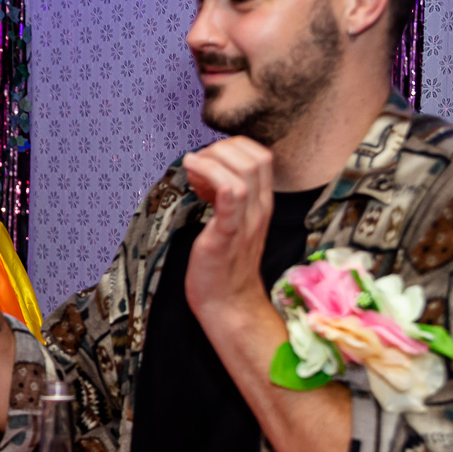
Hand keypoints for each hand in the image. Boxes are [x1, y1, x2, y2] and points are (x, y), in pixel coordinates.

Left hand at [181, 137, 276, 329]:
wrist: (228, 304)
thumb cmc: (224, 265)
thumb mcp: (230, 223)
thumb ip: (225, 198)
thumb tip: (206, 171)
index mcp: (261, 204)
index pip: (260, 156)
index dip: (232, 147)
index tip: (207, 159)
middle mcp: (258, 209)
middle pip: (254, 158)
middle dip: (221, 149)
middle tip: (196, 163)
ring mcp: (245, 222)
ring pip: (244, 172)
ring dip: (212, 161)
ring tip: (191, 168)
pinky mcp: (226, 235)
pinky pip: (231, 199)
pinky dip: (215, 180)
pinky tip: (195, 178)